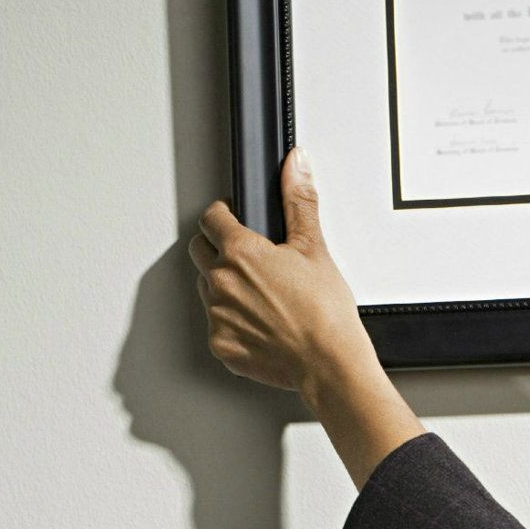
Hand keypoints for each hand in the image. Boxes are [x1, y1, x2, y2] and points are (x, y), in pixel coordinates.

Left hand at [190, 148, 371, 393]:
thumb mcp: (314, 248)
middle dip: (219, 247)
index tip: (235, 218)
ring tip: (262, 295)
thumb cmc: (324, 312)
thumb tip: (295, 165)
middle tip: (251, 258)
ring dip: (225, 286)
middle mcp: (220, 282)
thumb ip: (298, 201)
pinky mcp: (221, 345)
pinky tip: (262, 323)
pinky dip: (234, 322)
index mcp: (240, 252)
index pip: (211, 218)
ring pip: (208, 289)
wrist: (328, 363)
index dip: (224, 214)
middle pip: (201, 251)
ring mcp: (217, 317)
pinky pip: (218, 326)